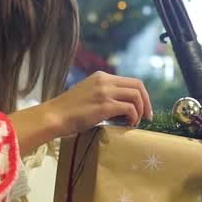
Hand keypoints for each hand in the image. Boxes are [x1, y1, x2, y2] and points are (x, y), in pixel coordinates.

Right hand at [9, 72, 152, 151]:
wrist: (54, 116)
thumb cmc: (68, 111)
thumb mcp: (88, 95)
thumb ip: (105, 96)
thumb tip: (124, 108)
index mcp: (101, 77)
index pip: (131, 81)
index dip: (142, 95)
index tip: (144, 109)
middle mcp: (105, 80)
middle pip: (138, 86)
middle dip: (147, 102)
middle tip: (147, 117)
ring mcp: (105, 92)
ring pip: (136, 96)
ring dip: (140, 110)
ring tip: (135, 122)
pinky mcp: (104, 105)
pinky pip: (129, 108)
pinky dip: (133, 117)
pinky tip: (128, 124)